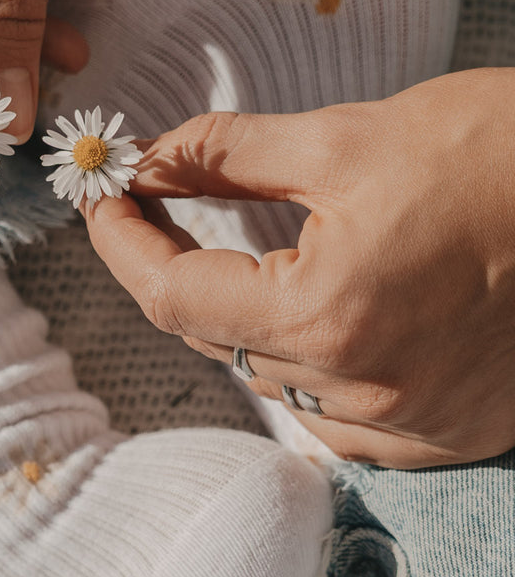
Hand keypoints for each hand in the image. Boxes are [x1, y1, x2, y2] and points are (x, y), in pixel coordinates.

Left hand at [84, 68, 514, 467]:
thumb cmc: (506, 153)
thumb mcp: (350, 139)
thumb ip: (229, 155)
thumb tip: (150, 158)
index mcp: (328, 315)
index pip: (173, 296)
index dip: (123, 245)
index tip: (102, 204)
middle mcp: (362, 393)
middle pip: (214, 341)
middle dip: (173, 273)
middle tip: (153, 214)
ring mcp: (408, 428)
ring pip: (269, 379)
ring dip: (238, 319)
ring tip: (237, 258)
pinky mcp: (446, 436)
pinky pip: (334, 416)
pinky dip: (304, 365)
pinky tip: (315, 318)